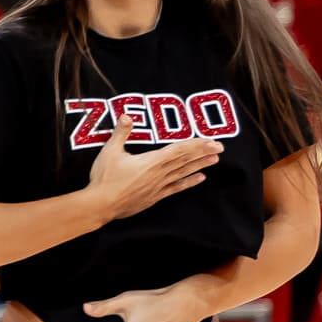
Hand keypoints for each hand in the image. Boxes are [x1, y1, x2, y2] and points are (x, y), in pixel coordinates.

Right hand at [86, 120, 220, 222]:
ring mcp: (158, 186)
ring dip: (200, 165)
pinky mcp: (154, 196)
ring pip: (184, 173)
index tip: (211, 140)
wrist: (100, 205)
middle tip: (220, 147)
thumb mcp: (110, 151)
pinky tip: (200, 179)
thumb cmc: (104, 179)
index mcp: (151, 161)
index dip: (196, 144)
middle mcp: (159, 173)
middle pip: (186, 160)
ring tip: (215, 160)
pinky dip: (188, 183)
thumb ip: (121, 133)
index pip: (179, 149)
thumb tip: (126, 115)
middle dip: (204, 152)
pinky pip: (176, 188)